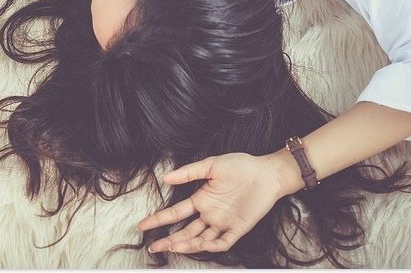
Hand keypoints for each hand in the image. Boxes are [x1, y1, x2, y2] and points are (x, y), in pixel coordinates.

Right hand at [136, 152, 286, 253]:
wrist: (267, 172)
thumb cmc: (241, 166)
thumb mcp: (212, 164)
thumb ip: (189, 172)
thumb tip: (166, 177)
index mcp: (201, 199)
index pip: (176, 213)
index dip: (159, 219)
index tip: (143, 225)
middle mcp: (210, 213)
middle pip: (185, 231)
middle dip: (169, 240)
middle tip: (154, 246)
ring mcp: (223, 222)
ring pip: (201, 239)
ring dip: (188, 244)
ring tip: (173, 246)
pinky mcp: (239, 228)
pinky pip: (224, 242)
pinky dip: (213, 246)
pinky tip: (203, 245)